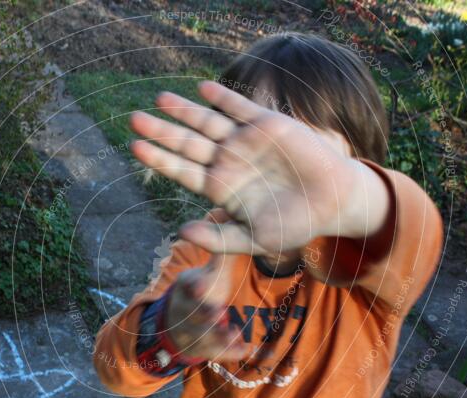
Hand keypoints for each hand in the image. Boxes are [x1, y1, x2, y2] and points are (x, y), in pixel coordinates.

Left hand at [129, 80, 388, 255]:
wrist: (332, 203)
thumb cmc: (293, 224)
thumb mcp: (254, 239)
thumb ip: (219, 237)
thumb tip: (182, 232)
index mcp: (220, 187)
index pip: (182, 170)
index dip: (159, 159)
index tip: (135, 147)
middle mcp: (227, 161)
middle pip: (187, 143)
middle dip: (161, 132)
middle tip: (133, 118)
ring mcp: (245, 141)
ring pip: (207, 122)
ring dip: (184, 111)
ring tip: (160, 99)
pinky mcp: (267, 124)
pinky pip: (239, 107)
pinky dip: (222, 98)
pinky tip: (202, 90)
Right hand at [164, 251, 248, 361]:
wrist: (175, 323)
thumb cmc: (198, 292)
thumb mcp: (204, 274)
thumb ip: (220, 259)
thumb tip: (235, 227)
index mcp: (186, 288)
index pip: (188, 286)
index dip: (195, 286)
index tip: (201, 285)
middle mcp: (186, 310)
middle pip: (193, 313)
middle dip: (204, 313)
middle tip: (217, 312)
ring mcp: (192, 331)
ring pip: (202, 336)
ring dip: (217, 335)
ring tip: (233, 332)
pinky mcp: (202, 348)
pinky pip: (214, 353)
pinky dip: (229, 352)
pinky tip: (245, 350)